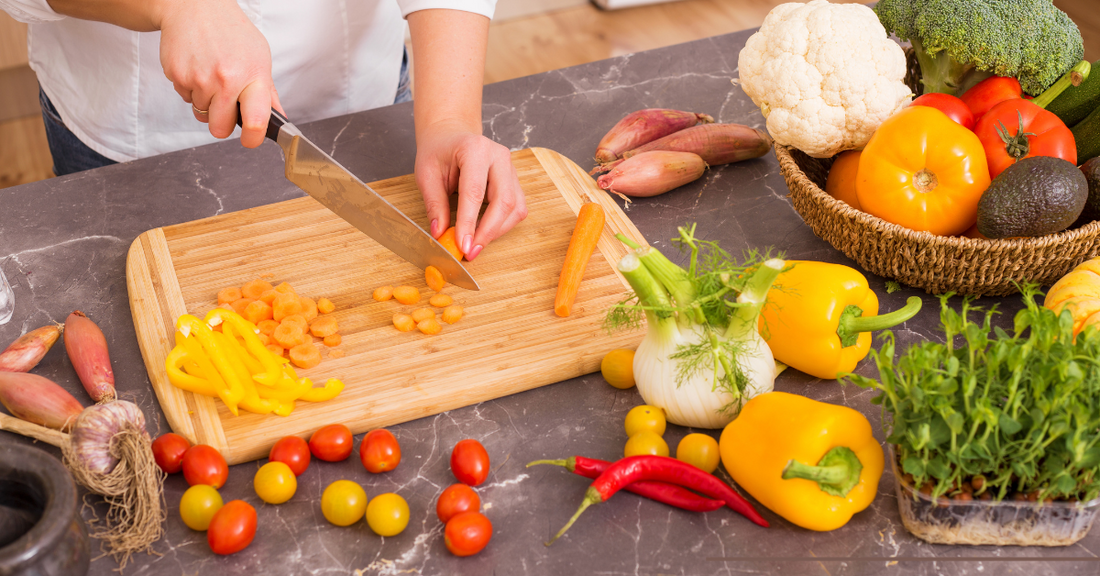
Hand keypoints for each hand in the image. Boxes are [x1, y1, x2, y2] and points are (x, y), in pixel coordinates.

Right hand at [158, 0, 283, 147]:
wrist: (195, 7)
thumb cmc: (231, 31)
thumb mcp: (259, 57)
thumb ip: (268, 93)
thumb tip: (278, 119)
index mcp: (253, 76)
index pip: (256, 120)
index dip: (253, 138)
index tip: (251, 139)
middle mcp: (226, 79)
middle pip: (220, 129)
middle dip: (222, 123)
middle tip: (225, 105)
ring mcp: (199, 78)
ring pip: (201, 114)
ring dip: (205, 101)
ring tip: (210, 75)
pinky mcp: (177, 75)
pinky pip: (185, 98)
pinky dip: (190, 88)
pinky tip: (197, 67)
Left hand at [414, 123, 526, 260]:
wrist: (451, 136)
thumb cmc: (439, 152)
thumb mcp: (427, 174)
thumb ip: (434, 204)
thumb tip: (440, 233)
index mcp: (475, 149)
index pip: (475, 192)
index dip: (469, 223)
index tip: (462, 245)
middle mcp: (499, 157)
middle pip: (504, 201)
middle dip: (488, 231)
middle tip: (471, 251)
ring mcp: (511, 169)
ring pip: (515, 208)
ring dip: (497, 231)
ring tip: (475, 243)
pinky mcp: (515, 181)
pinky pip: (517, 209)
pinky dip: (503, 225)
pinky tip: (485, 231)